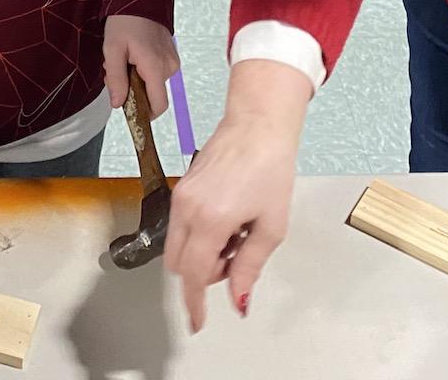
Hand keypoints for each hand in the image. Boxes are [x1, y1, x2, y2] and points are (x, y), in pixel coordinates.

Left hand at [103, 15, 180, 116]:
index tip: (128, 109)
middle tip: (116, 70)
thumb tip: (118, 104)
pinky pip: (157, 72)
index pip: (158, 105)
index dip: (144, 114)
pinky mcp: (171, 55)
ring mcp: (172, 60)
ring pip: (153, 83)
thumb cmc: (125, 21)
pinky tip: (133, 54)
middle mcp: (169, 67)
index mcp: (156, 67)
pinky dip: (143, 70)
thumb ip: (116, 79)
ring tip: (124, 58)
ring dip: (136, 78)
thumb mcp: (113, 50)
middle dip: (133, 89)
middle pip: (153, 94)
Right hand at [166, 61, 312, 331]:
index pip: (194, 275)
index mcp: (211, 220)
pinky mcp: (181, 187)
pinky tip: (226, 221)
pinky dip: (197, 235)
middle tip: (235, 258)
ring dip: (201, 254)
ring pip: (176, 246)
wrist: (257, 126)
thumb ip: (250, 265)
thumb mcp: (271, 226)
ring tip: (235, 235)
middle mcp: (187, 208)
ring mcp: (180, 196)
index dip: (195, 303)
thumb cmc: (270, 168)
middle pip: (178, 264)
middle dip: (203, 273)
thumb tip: (238, 298)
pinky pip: (179, 226)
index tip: (197, 321)